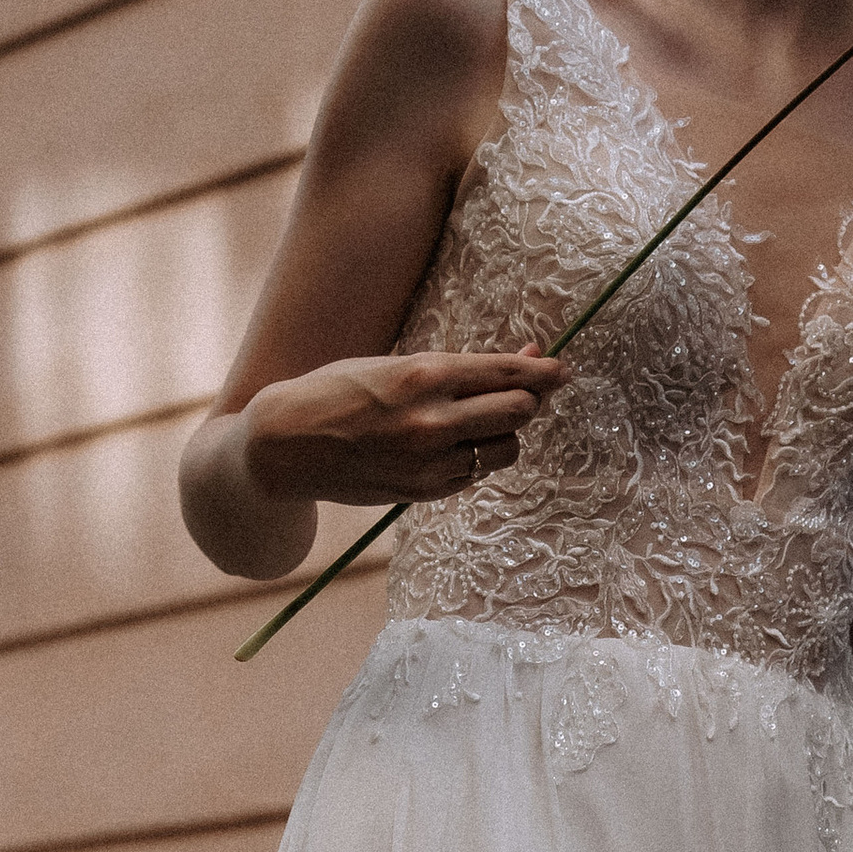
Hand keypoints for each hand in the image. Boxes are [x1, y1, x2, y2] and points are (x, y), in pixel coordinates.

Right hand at [239, 347, 568, 509]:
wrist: (289, 444)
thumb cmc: (342, 391)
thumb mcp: (399, 364)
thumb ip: (462, 368)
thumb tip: (527, 359)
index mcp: (427, 374)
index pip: (508, 375)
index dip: (545, 373)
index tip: (563, 370)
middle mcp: (434, 420)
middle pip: (519, 413)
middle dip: (530, 401)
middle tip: (531, 393)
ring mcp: (431, 461)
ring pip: (504, 449)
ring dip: (505, 434)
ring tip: (483, 420)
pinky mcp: (425, 492)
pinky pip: (475, 473)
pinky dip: (477, 457)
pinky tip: (456, 444)